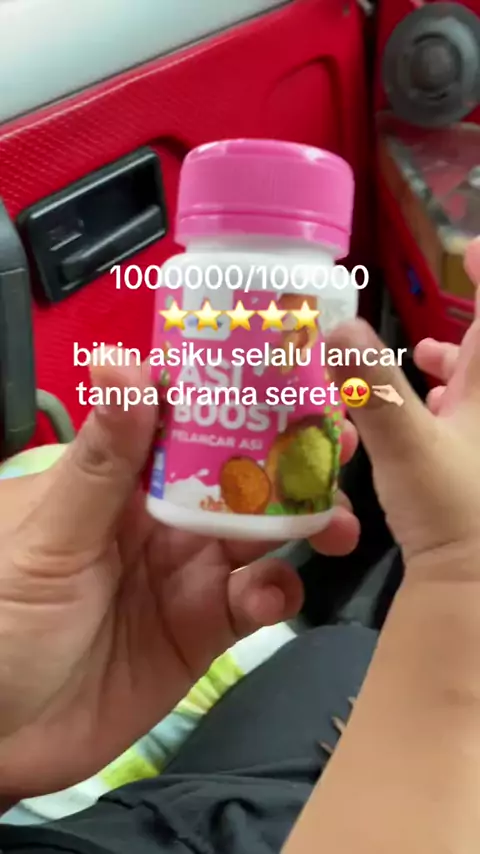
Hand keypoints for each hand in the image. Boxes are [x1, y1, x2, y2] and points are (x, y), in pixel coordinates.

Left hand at [0, 359, 358, 798]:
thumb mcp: (48, 539)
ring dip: (302, 523)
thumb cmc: (3, 623)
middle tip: (341, 445)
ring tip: (337, 525)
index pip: (184, 418)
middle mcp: (161, 516)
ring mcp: (187, 571)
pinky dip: (274, 593)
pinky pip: (254, 600)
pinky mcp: (206, 626)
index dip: (237, 395)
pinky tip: (274, 597)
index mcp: (119, 477)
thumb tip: (121, 359)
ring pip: (260, 532)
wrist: (0, 742)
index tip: (293, 374)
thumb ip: (100, 463)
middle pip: (237, 473)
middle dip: (289, 458)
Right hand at [327, 237, 479, 570]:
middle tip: (433, 315)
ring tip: (426, 359)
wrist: (475, 585)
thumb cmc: (455, 508)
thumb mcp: (406, 442)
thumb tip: (338, 326)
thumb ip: (371, 385)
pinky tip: (428, 417)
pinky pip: (471, 421)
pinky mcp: (478, 467)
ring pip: (478, 388)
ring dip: (456, 367)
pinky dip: (450, 406)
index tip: (468, 247)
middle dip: (465, 325)